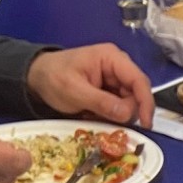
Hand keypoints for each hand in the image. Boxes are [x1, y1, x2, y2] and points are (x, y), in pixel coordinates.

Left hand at [27, 45, 154, 128]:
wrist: (36, 77)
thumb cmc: (52, 77)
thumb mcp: (74, 91)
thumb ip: (102, 102)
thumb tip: (127, 114)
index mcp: (111, 58)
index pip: (139, 80)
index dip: (146, 103)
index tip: (146, 124)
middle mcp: (118, 67)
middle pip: (137, 94)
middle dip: (126, 111)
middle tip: (107, 120)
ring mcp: (115, 79)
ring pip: (130, 103)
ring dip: (116, 115)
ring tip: (94, 114)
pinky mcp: (111, 90)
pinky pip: (120, 107)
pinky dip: (110, 115)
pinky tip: (94, 114)